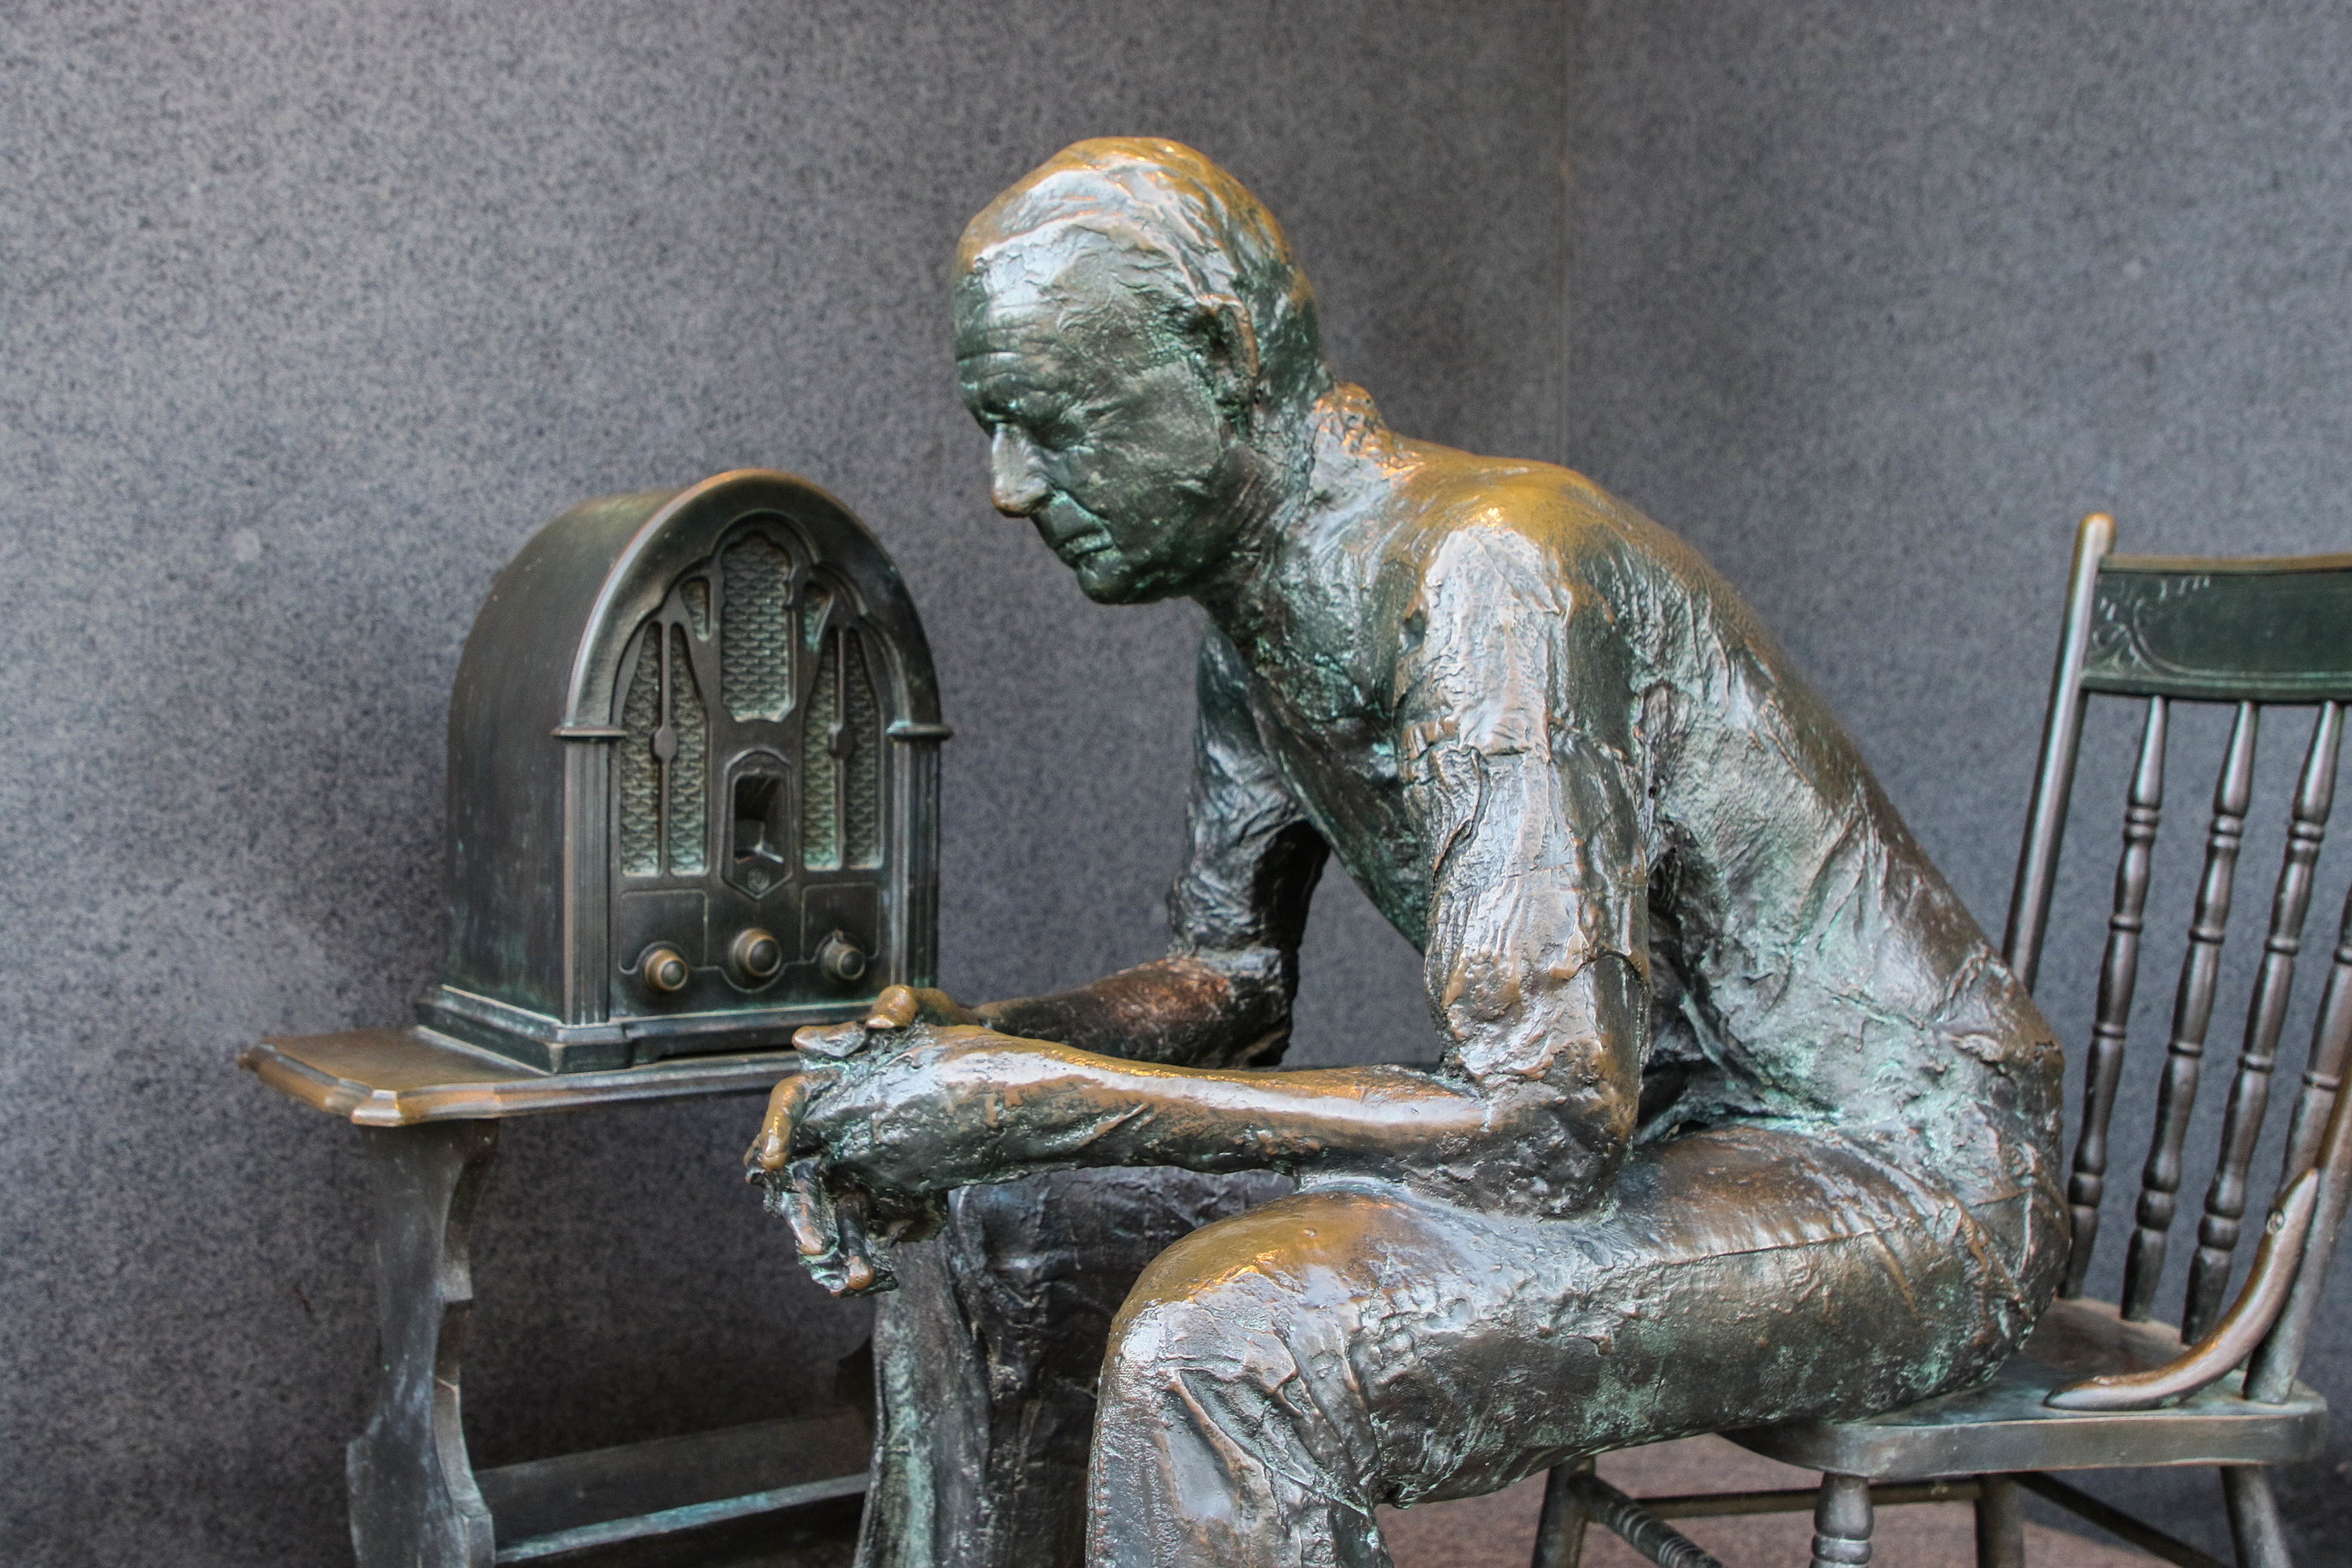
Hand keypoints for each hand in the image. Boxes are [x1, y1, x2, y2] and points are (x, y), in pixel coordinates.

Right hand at [745, 985, 978, 1295]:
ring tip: (853, 1277)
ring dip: (837, 1245)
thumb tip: (879, 1021)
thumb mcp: (933, 1009)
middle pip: (804, 1173)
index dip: (778, 1129)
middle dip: (804, 1210)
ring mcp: (862, 1160)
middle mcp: (840, 1125)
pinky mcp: (890, 1188)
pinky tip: (876, 1279)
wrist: (998, 1078)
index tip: (776, 1159)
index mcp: (836, 1082)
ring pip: (834, 1209)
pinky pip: (868, 1226)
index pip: (791, 1104)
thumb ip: (903, 1006)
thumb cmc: (954, 1034)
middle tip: (811, 1243)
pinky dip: (867, 1253)